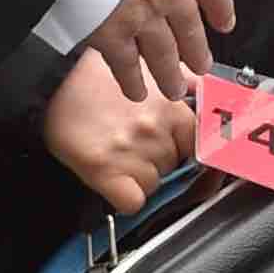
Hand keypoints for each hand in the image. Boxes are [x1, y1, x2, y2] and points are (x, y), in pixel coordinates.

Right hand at [41, 48, 194, 215]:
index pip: (202, 144)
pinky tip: (115, 181)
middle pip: (176, 166)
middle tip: (136, 144)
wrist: (54, 82)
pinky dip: (126, 198)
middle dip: (161, 160)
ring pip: (155, 185)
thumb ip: (189, 83)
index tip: (184, 155)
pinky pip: (132, 202)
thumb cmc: (99, 75)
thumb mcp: (153, 70)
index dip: (188, 150)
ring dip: (141, 177)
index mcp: (171, 105)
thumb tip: (218, 95)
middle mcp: (155, 129)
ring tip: (120, 154)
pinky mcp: (105, 171)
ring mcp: (132, 151)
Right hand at [91, 0, 235, 100]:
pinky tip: (135, 91)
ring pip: (163, 53)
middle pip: (190, 27)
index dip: (221, 4)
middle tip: (202, 65)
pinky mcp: (111, 35)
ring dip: (170, 74)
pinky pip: (126, 65)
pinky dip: (132, 81)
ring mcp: (141, 16)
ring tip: (174, 88)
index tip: (226, 21)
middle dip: (197, 50)